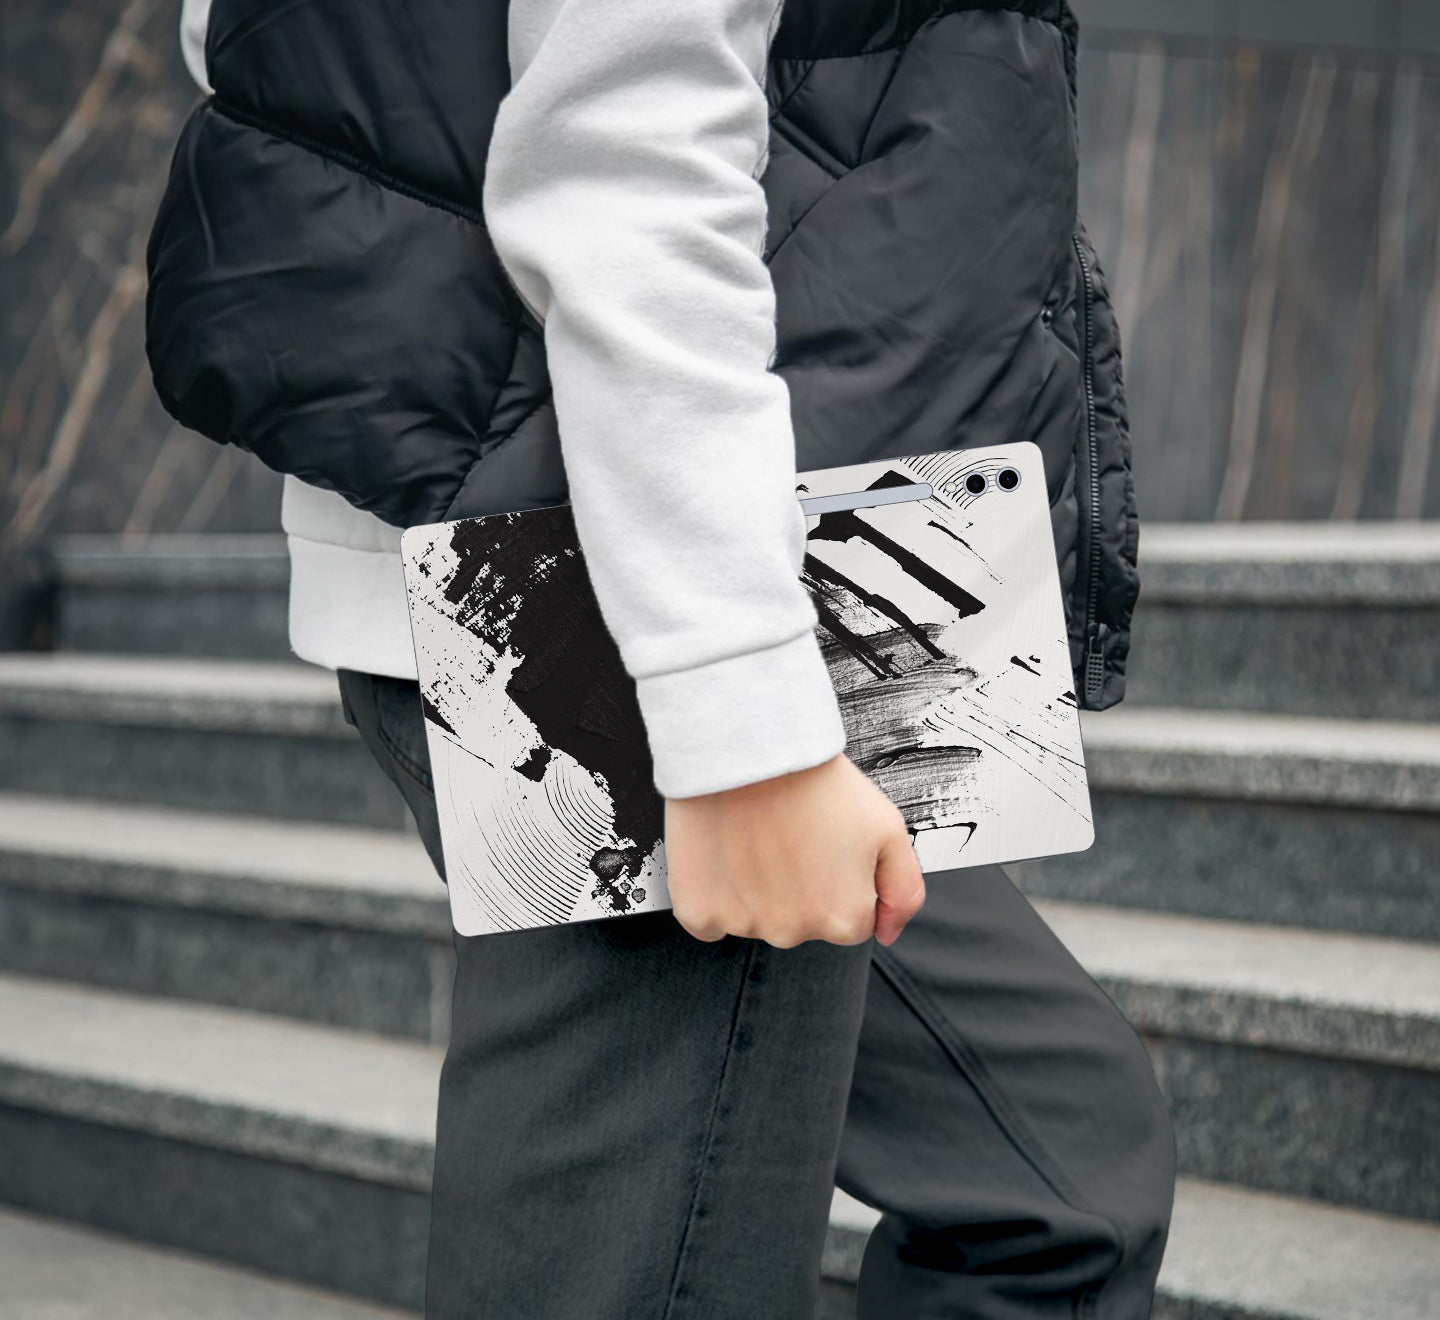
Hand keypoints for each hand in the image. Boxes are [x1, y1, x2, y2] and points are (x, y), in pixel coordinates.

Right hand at [664, 753, 924, 948]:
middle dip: (799, 887)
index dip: (839, 876)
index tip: (824, 842)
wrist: (749, 747)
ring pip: (755, 918)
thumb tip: (888, 934)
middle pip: (801, 922)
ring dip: (754, 889)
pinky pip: (710, 918)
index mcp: (843, 919)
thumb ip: (903, 891)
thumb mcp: (888, 828)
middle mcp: (793, 932)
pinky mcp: (698, 912)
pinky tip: (724, 853)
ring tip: (755, 835)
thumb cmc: (816, 781)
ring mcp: (743, 925)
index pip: (850, 919)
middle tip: (790, 834)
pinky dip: (714, 893)